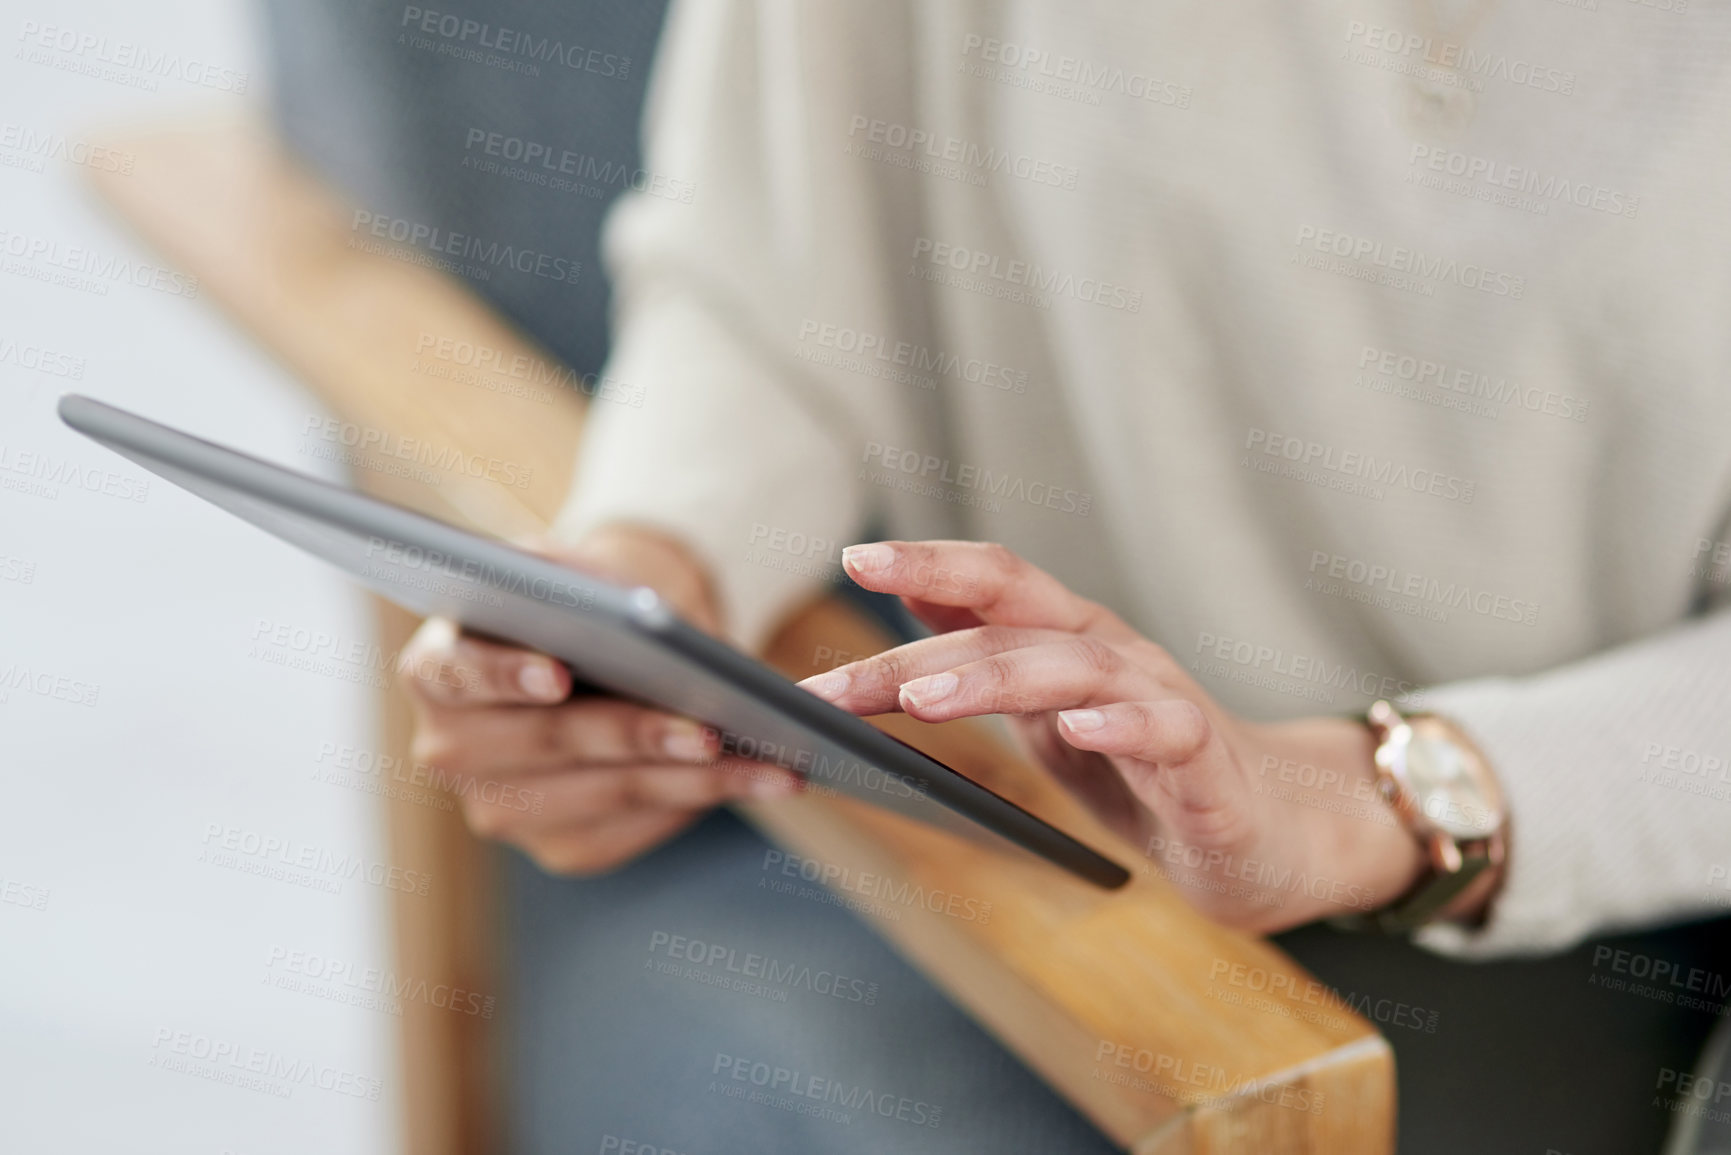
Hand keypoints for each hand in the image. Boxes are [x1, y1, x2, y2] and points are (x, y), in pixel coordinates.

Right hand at [398, 525, 798, 874]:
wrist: (600, 646)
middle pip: (549, 743)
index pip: (459, 673)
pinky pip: (631, 831)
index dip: (506, 674)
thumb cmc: (583, 601)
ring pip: (605, 794)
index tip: (558, 674)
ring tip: (764, 761)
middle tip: (708, 729)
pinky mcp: (559, 846)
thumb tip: (639, 616)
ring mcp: (499, 809)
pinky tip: (756, 780)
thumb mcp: (572, 571)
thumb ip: (580, 582)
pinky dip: (697, 802)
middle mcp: (450, 750)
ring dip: (692, 780)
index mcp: (433, 671)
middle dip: (635, 734)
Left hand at [797, 540, 1432, 932]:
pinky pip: (1168, 733)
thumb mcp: (1049, 710)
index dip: (928, 562)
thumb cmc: (1150, 771)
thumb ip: (990, 654)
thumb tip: (914, 595)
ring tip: (923, 701)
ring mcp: (1163, 704)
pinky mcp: (1209, 769)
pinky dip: (1122, 728)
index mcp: (1069, 641)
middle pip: (1014, 624)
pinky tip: (1078, 732)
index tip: (853, 558)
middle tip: (838, 686)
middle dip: (917, 654)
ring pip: (1075, 670)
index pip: (994, 583)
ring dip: (992, 679)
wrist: (1274, 834)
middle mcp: (1114, 656)